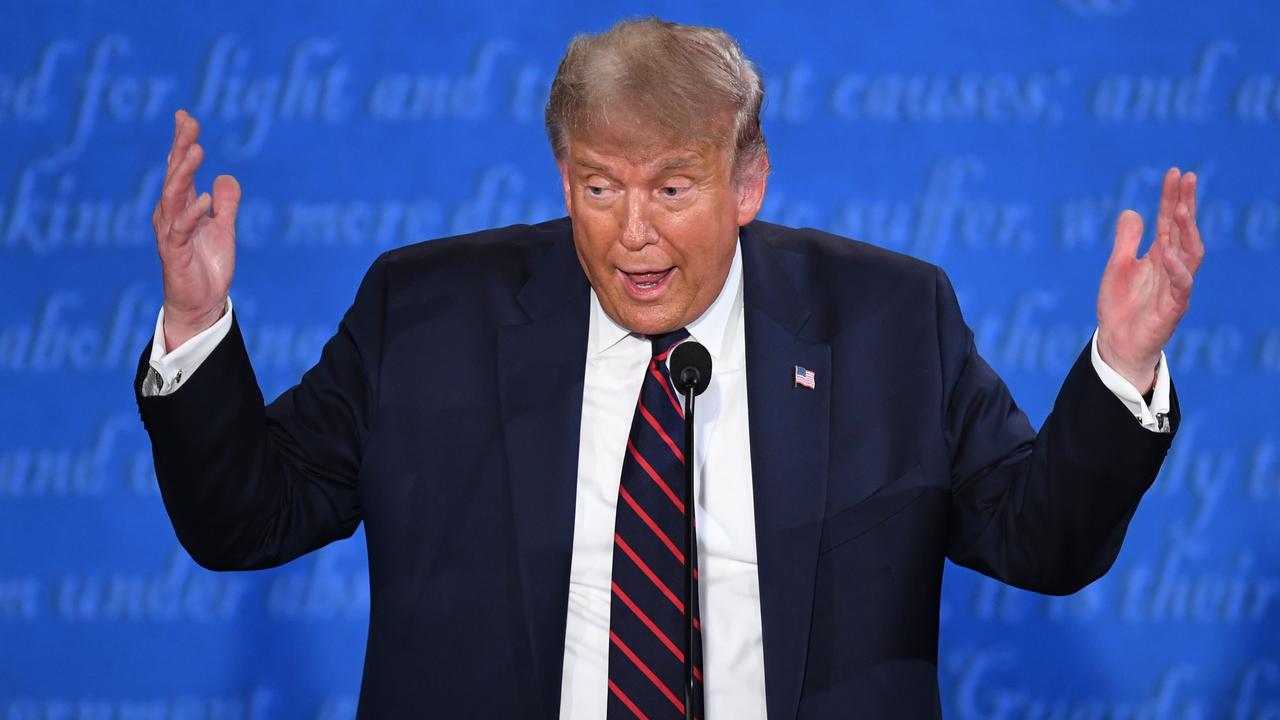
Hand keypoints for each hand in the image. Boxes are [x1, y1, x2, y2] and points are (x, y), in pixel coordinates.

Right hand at [151, 109, 240, 349]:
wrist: (201, 302)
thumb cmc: (207, 265)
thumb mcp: (224, 229)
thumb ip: (226, 204)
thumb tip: (226, 176)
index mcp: (181, 206)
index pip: (180, 168)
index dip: (181, 142)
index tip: (185, 116)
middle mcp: (171, 214)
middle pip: (174, 174)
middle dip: (180, 147)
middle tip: (188, 123)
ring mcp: (170, 232)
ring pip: (174, 196)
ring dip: (184, 172)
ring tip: (195, 150)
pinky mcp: (174, 252)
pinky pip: (181, 228)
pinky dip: (193, 213)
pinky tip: (205, 198)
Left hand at [1096, 167, 1204, 393]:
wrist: (1117, 343)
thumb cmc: (1121, 306)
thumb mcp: (1117, 267)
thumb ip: (1126, 241)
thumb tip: (1131, 210)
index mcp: (1159, 255)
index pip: (1169, 221)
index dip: (1172, 197)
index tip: (1175, 173)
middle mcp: (1172, 267)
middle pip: (1184, 231)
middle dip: (1186, 204)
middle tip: (1188, 179)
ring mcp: (1176, 286)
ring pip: (1190, 255)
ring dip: (1187, 231)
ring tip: (1181, 209)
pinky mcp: (1174, 308)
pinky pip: (1182, 287)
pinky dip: (1178, 270)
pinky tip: (1170, 255)